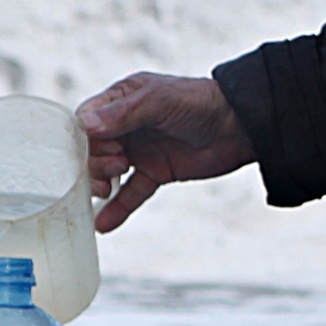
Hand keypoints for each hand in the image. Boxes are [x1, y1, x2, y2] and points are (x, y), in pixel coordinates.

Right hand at [77, 73, 256, 231]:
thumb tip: (87, 125)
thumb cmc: (199, 102)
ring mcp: (140, 151)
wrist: (239, 126)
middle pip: (92, 150)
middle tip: (117, 166)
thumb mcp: (159, 101)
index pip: (86, 120)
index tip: (99, 147)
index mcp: (121, 100)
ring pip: (107, 172)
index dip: (86, 137)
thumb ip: (123, 113)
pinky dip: (117, 209)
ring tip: (107, 190)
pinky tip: (103, 224)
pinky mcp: (155, 173)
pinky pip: (130, 193)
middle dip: (95, 162)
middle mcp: (126, 126)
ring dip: (100, 183)